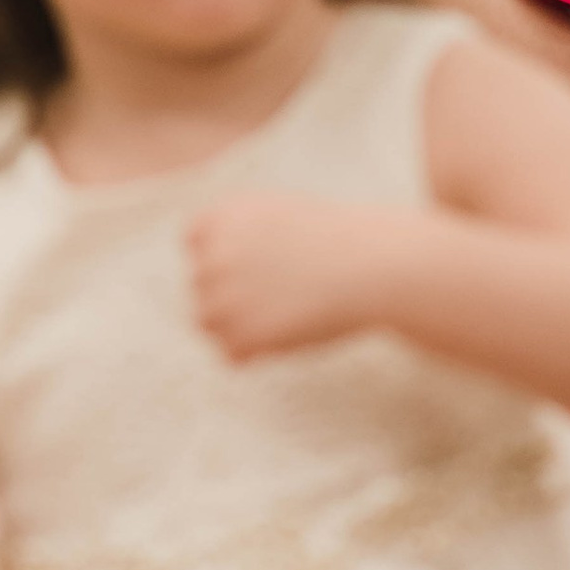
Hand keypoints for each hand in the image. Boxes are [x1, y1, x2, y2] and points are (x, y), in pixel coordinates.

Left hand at [187, 191, 407, 362]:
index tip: (263, 267)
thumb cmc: (338, 241)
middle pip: (202, 288)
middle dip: (234, 296)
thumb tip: (209, 263)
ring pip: (209, 323)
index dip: (228, 260)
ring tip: (286, 315)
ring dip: (239, 326)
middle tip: (286, 295)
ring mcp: (223, 296)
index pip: (196, 245)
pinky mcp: (243, 333)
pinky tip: (289, 335)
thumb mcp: (280, 215)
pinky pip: (232, 355)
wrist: (373, 265)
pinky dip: (255, 353)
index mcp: (222, 218)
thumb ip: (240, 235)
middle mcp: (213, 255)